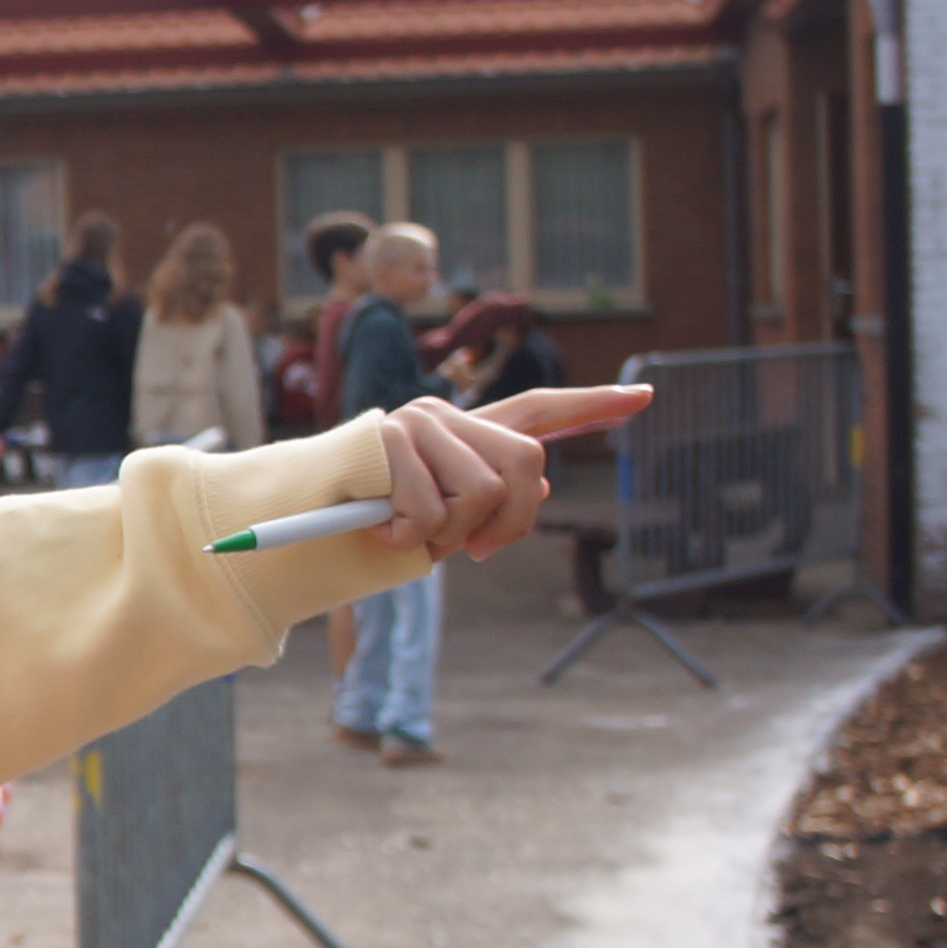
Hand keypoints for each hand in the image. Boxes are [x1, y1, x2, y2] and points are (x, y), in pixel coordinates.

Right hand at [363, 384, 645, 560]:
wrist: (301, 515)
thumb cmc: (372, 522)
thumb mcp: (443, 521)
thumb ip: (492, 501)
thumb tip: (543, 487)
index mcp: (465, 433)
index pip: (539, 410)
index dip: (594, 406)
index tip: (645, 396)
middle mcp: (447, 414)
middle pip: (527, 463)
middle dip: (510, 521)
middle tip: (472, 551)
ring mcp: (419, 422)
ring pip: (482, 493)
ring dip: (448, 534)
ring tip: (407, 534)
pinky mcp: (389, 439)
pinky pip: (431, 511)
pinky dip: (410, 537)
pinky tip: (382, 529)